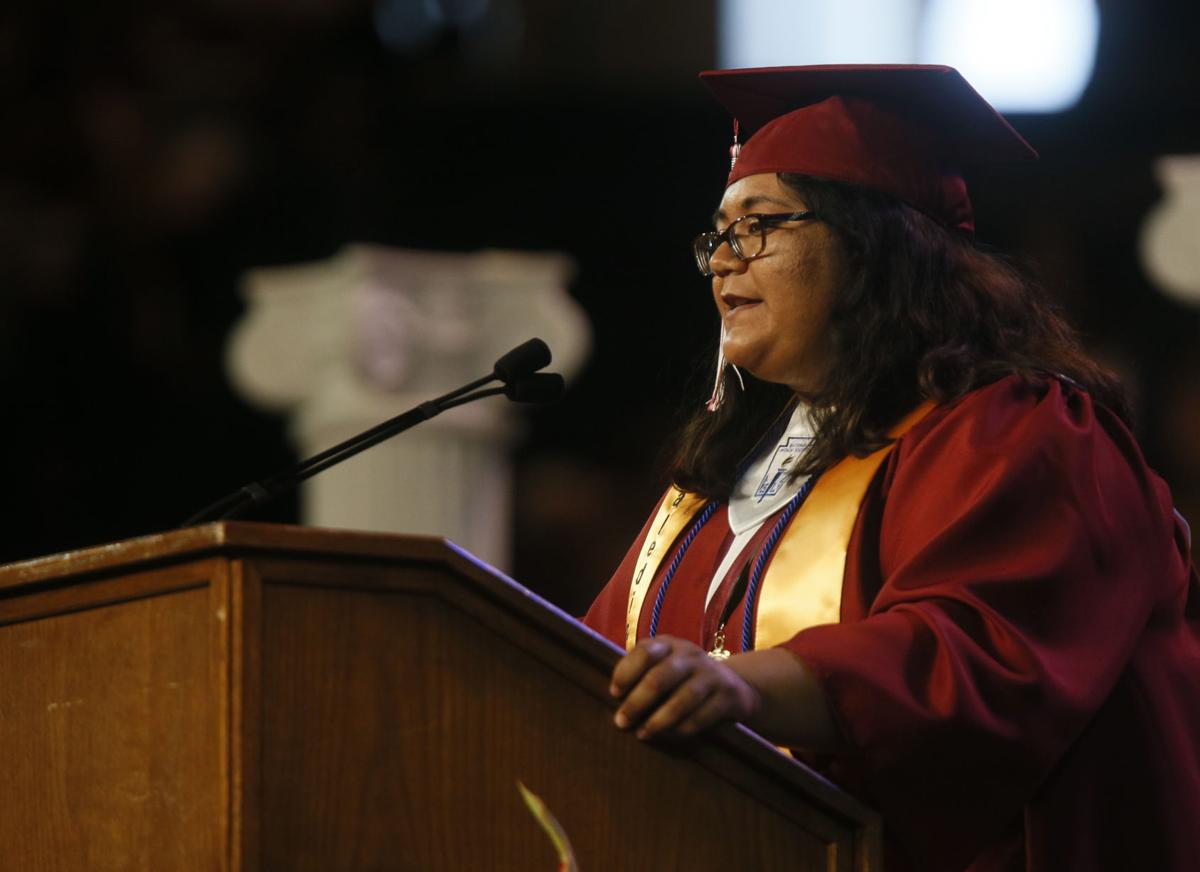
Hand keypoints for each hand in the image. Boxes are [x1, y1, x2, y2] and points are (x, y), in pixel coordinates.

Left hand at [609, 636, 760, 740]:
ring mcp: (711, 674)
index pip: (644, 652)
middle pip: (660, 677)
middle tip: (621, 722)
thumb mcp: (664, 665)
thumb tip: (615, 698)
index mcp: (669, 645)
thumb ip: (642, 674)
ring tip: (642, 734)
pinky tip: (669, 737)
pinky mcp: (727, 695)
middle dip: (637, 702)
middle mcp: (690, 655)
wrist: (733, 684)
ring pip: (684, 698)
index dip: (626, 672)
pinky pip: (703, 715)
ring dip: (660, 720)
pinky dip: (683, 729)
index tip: (614, 694)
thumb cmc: (683, 678)